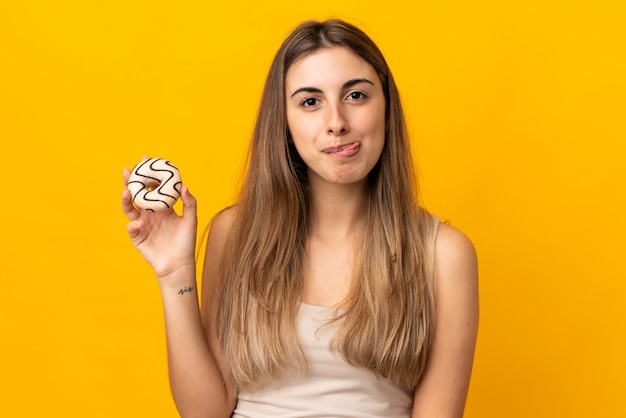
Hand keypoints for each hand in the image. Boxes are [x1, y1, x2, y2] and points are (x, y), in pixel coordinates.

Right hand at [121, 166, 197, 284]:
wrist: (178, 264)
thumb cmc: (186, 242)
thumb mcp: (190, 220)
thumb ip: (189, 203)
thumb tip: (184, 186)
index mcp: (163, 207)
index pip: (154, 187)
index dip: (150, 174)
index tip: (146, 160)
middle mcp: (150, 213)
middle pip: (138, 194)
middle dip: (131, 182)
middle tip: (127, 170)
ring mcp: (142, 224)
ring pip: (130, 209)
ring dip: (126, 200)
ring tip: (126, 192)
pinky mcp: (137, 237)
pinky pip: (132, 228)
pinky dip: (133, 225)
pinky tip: (138, 223)